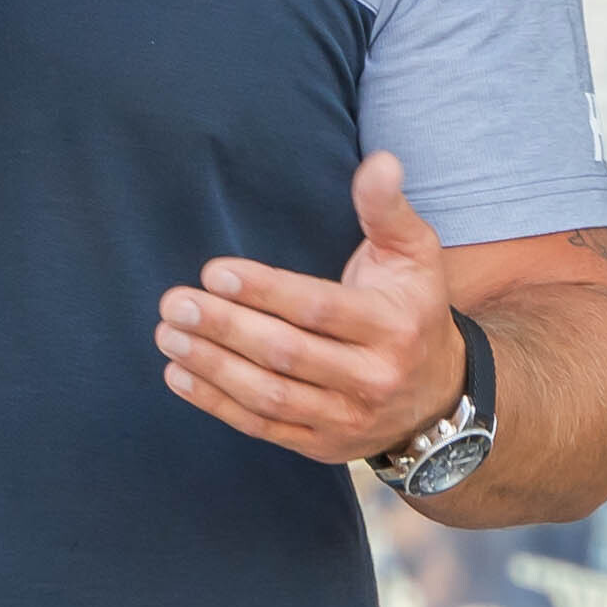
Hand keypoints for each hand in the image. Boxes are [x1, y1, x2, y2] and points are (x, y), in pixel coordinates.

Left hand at [162, 150, 472, 471]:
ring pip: (269, 395)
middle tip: (174, 303)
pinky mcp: (322, 445)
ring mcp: (346, 417)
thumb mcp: (414, 254)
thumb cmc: (411, 308)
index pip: (319, 309)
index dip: (264, 292)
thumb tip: (379, 161)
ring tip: (168, 335)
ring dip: (211, 366)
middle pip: (287, 353)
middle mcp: (372, 377)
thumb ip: (387, 208)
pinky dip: (216, 404)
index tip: (214, 272)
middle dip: (225, 328)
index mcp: (392, 326)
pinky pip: (262, 427)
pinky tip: (178, 375)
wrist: (438, 397)